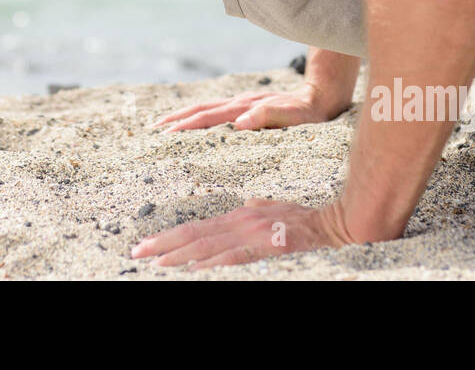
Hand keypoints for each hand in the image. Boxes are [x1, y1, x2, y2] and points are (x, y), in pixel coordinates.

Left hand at [130, 198, 354, 269]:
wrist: (337, 222)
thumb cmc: (309, 220)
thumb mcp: (278, 209)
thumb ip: (260, 207)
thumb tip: (247, 204)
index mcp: (241, 215)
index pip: (198, 227)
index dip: (170, 237)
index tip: (148, 246)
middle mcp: (242, 220)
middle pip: (195, 234)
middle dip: (163, 245)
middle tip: (137, 253)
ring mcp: (254, 233)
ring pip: (209, 245)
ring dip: (180, 256)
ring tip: (156, 263)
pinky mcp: (269, 246)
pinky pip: (235, 257)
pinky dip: (213, 264)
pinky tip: (195, 270)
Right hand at [151, 83, 345, 131]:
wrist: (322, 96)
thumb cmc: (309, 113)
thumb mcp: (292, 118)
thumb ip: (266, 117)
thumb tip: (238, 123)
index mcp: (245, 107)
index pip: (208, 117)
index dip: (186, 125)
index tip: (165, 134)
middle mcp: (240, 103)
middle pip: (201, 109)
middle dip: (176, 119)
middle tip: (153, 130)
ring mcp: (243, 103)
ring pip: (206, 108)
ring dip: (184, 116)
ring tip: (164, 124)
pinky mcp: (248, 107)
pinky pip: (216, 111)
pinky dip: (199, 116)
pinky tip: (195, 122)